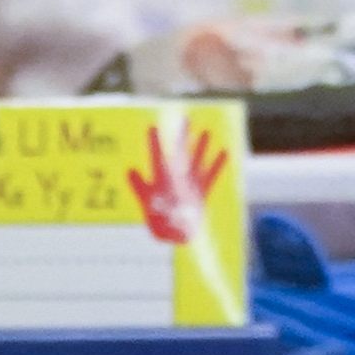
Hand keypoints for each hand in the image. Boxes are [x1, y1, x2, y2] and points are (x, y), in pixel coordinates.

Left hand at [128, 123, 230, 245]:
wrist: (174, 235)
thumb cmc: (158, 222)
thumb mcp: (147, 202)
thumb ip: (139, 186)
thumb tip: (129, 169)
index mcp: (161, 179)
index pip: (157, 156)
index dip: (154, 142)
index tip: (152, 127)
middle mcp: (176, 178)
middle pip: (180, 153)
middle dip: (183, 137)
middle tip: (186, 119)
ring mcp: (189, 184)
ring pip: (196, 161)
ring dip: (201, 148)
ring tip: (206, 132)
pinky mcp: (201, 192)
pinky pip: (211, 176)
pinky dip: (218, 165)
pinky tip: (225, 152)